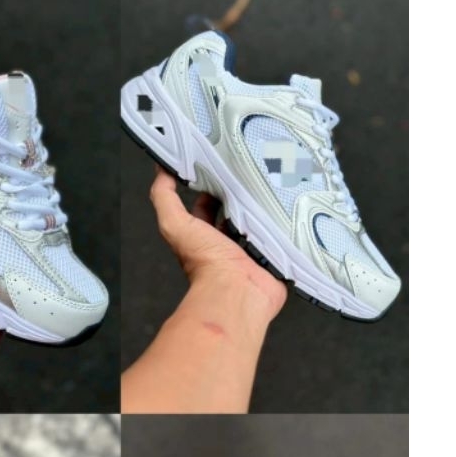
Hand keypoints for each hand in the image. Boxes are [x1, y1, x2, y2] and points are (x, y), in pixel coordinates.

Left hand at [148, 168, 286, 320]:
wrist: (237, 291)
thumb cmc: (206, 263)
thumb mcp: (175, 225)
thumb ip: (164, 199)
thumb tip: (160, 172)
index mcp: (205, 236)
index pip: (207, 205)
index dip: (212, 186)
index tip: (221, 164)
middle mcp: (229, 243)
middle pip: (238, 210)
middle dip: (244, 193)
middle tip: (256, 169)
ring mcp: (254, 249)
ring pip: (262, 221)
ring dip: (268, 206)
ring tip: (280, 182)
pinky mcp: (276, 256)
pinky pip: (284, 236)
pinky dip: (289, 224)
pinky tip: (295, 206)